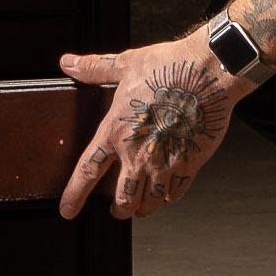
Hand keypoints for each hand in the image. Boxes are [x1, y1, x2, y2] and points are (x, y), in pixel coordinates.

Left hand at [57, 39, 240, 220]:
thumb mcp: (125, 64)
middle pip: (122, 199)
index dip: (74, 195)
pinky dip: (170, 197)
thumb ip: (94, 68)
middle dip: (118, 210)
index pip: (87, 171)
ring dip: (144, 208)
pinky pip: (177, 192)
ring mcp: (164, 161)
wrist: (207, 73)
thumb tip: (69, 64)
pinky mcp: (189, 163)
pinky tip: (169, 193)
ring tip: (142, 208)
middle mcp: (138, 153)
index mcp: (116, 130)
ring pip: (150, 202)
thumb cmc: (168, 67)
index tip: (68, 210)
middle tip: (117, 211)